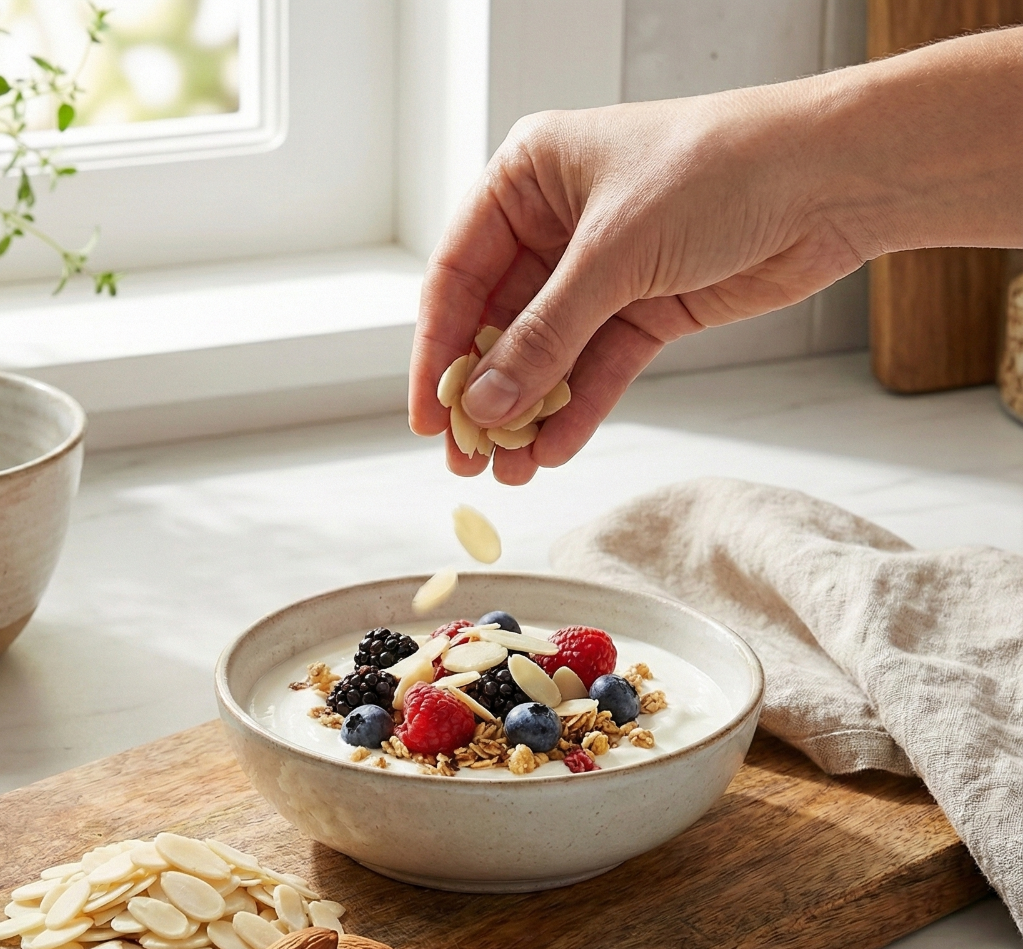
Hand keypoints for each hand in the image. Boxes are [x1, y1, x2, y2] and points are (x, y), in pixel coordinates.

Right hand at [410, 85, 869, 484]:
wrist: (831, 179)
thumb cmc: (719, 169)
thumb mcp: (613, 254)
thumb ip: (543, 337)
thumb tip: (483, 404)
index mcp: (528, 179)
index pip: (456, 275)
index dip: (436, 350)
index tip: (426, 414)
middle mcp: (556, 224)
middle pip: (496, 324)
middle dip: (482, 394)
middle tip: (465, 456)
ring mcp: (601, 270)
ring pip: (545, 355)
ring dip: (526, 413)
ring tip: (508, 470)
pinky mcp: (645, 309)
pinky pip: (595, 370)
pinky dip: (576, 411)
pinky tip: (552, 451)